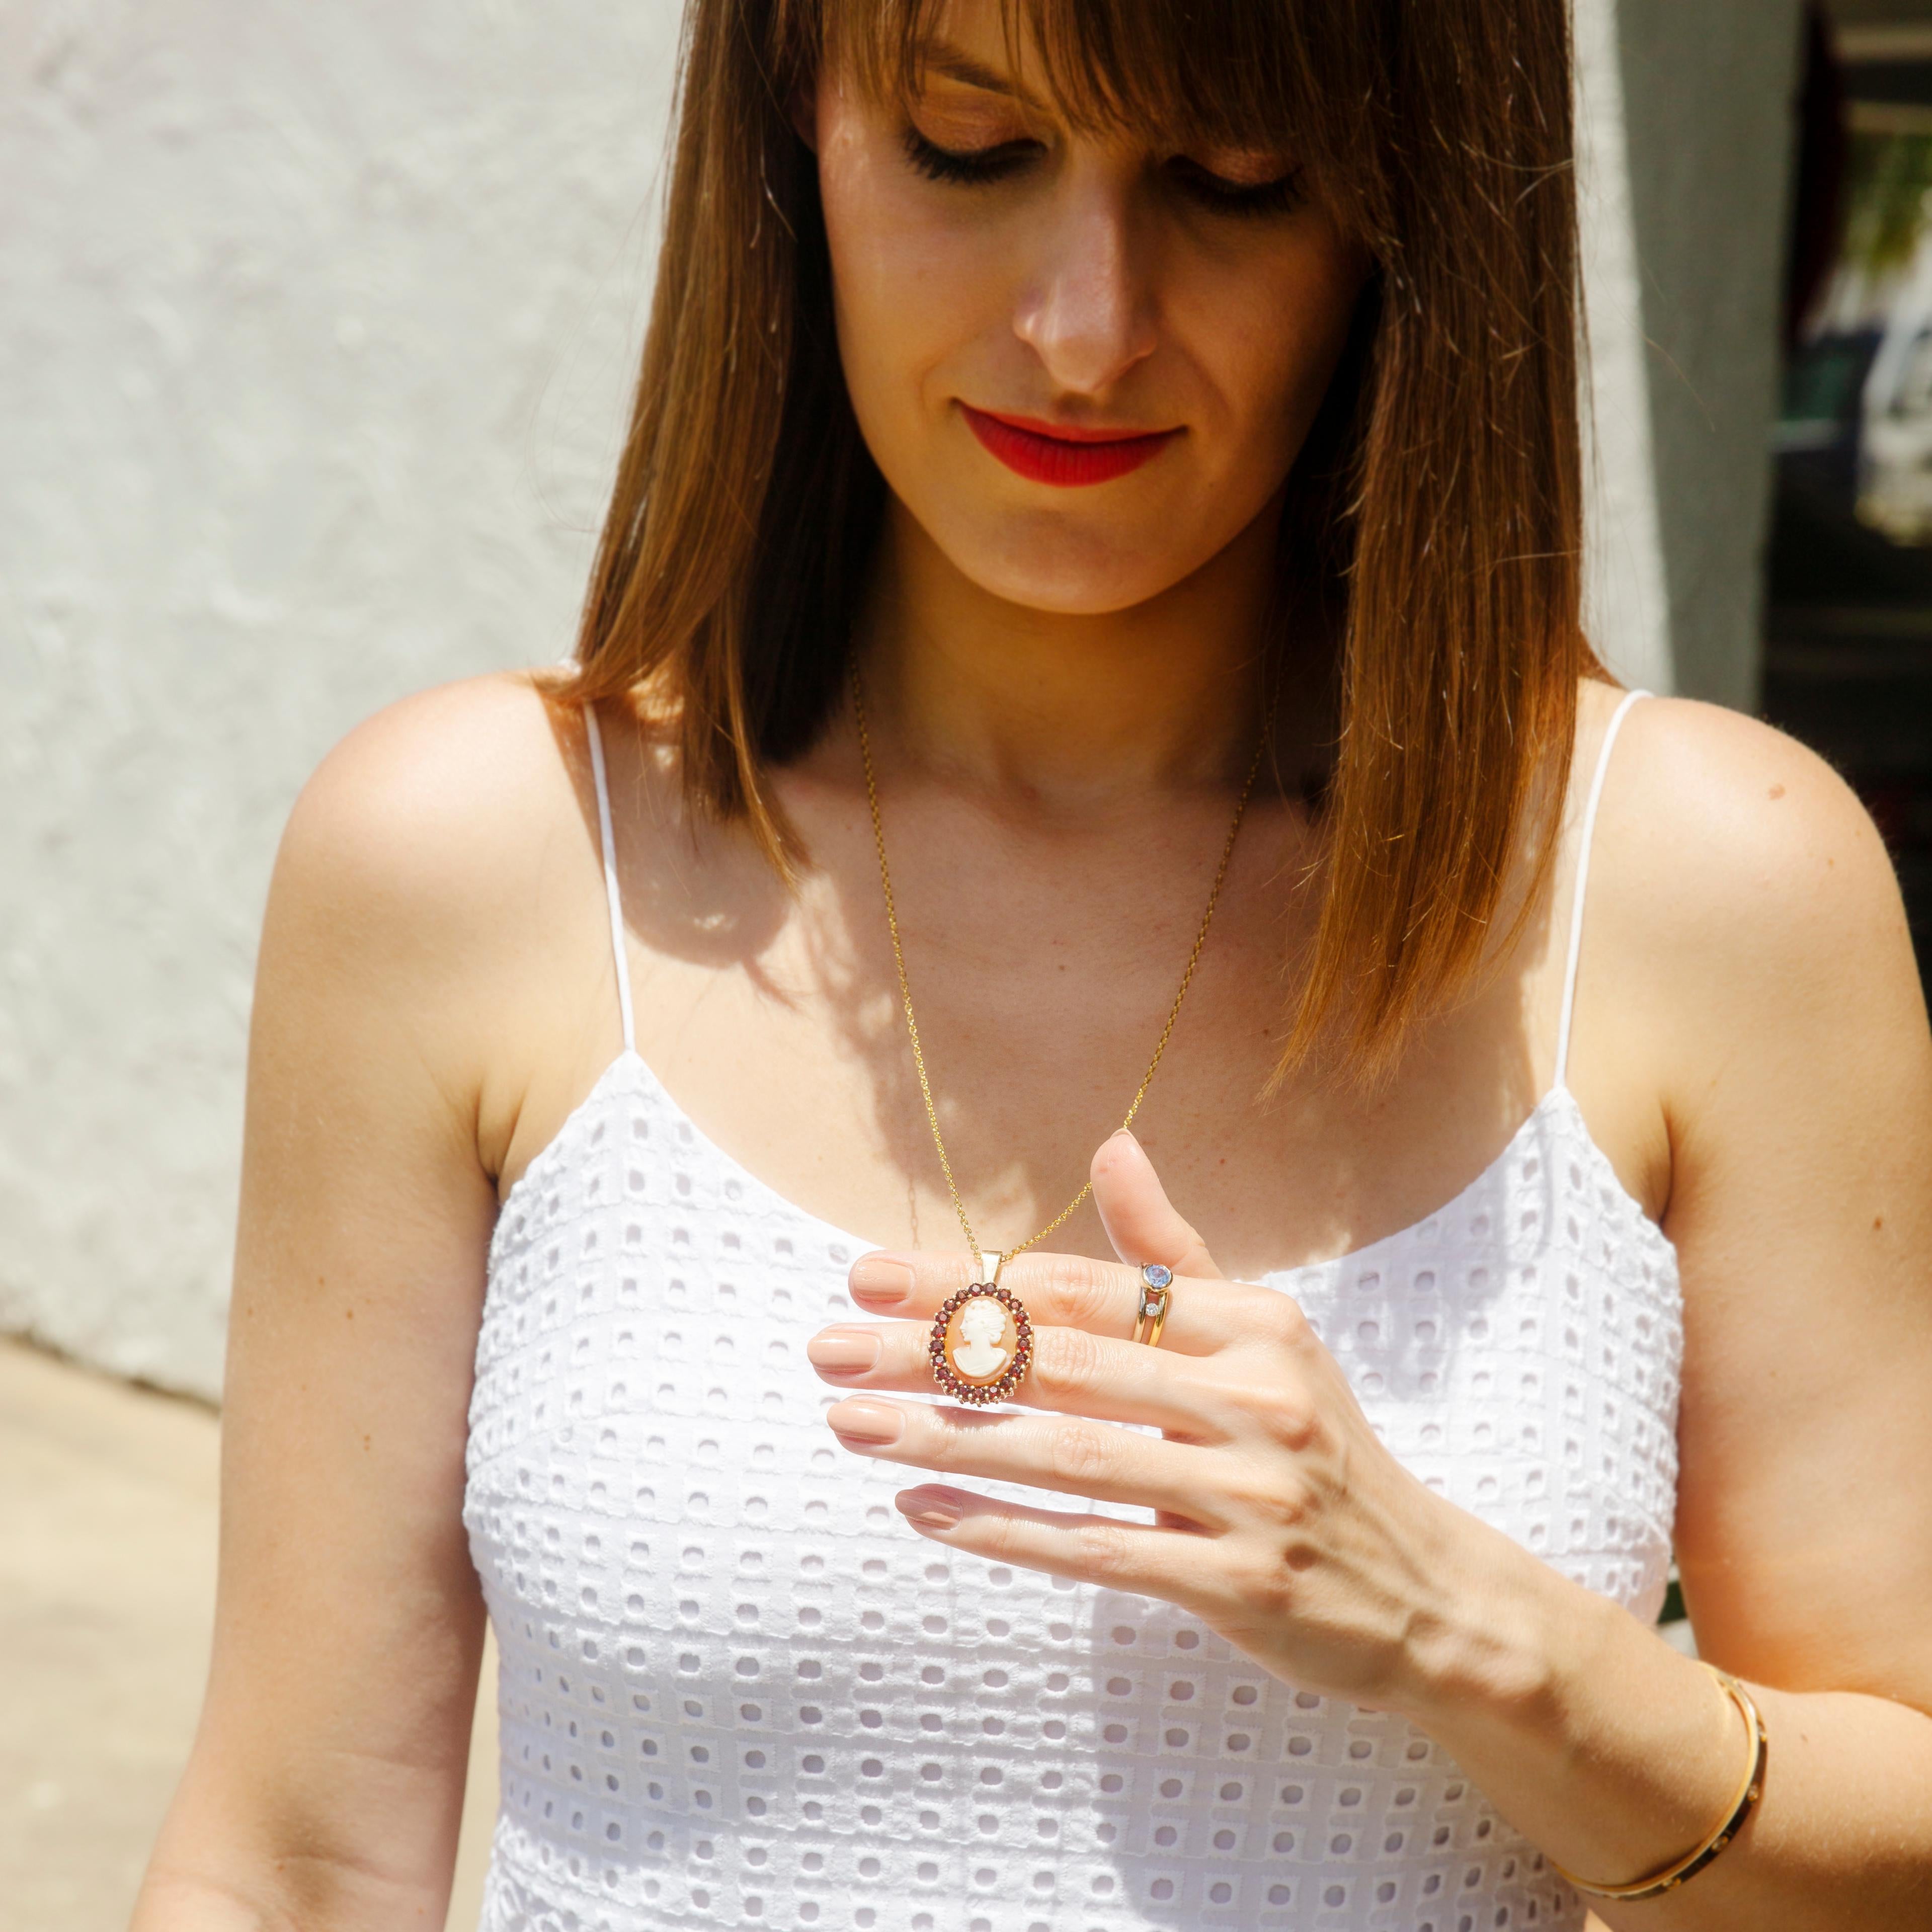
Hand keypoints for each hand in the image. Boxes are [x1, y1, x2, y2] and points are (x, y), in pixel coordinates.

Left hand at [806, 1129, 1504, 1716]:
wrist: (1425, 1592)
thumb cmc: (1311, 1447)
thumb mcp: (1259, 1338)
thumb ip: (1171, 1254)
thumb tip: (1111, 1145)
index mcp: (1252, 1324)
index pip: (1083, 1290)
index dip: (970, 1280)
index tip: (867, 1274)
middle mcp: (1253, 1396)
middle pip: (1062, 1364)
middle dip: (931, 1353)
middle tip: (825, 1348)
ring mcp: (1250, 1492)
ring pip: (1068, 1455)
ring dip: (945, 1438)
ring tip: (847, 1423)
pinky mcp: (1240, 1582)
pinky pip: (1099, 1548)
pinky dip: (1005, 1530)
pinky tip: (922, 1511)